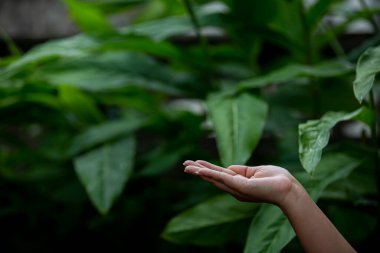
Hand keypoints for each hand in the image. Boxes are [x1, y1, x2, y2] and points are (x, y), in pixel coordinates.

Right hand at [183, 160, 302, 206]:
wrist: (289, 189)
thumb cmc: (277, 179)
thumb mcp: (256, 171)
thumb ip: (241, 170)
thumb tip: (229, 168)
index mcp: (239, 183)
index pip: (219, 174)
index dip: (207, 168)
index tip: (195, 163)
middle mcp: (235, 188)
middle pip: (213, 177)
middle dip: (198, 171)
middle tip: (184, 166)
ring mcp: (237, 188)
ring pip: (214, 178)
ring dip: (200, 171)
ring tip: (186, 167)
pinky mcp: (241, 187)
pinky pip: (222, 178)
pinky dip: (210, 174)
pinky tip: (199, 170)